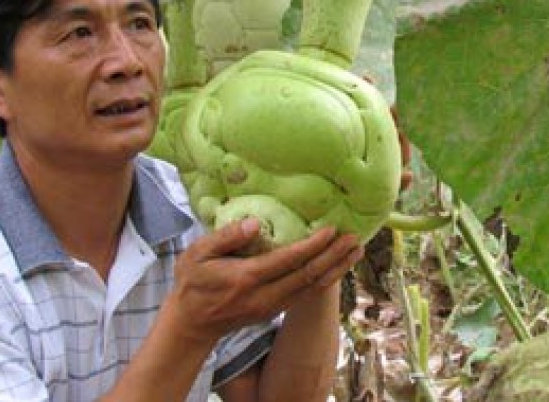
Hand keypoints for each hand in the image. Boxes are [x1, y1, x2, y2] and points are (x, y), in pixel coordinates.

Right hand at [166, 219, 362, 344]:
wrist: (191, 324)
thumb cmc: (192, 283)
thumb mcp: (197, 254)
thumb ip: (226, 236)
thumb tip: (255, 223)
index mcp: (246, 278)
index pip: (288, 260)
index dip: (313, 246)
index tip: (332, 229)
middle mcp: (264, 296)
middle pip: (308, 276)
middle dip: (334, 256)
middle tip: (355, 238)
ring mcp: (272, 307)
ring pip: (313, 289)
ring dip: (337, 269)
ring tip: (356, 251)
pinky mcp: (275, 311)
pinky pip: (307, 295)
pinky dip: (326, 280)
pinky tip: (337, 266)